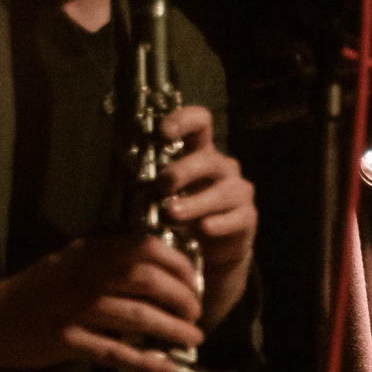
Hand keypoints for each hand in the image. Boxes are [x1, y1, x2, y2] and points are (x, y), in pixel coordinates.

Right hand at [0, 232, 201, 371]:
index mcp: (90, 251)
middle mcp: (84, 275)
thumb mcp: (73, 261)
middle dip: (182, 299)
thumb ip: (112, 261)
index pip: (147, 248)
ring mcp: (74, 308)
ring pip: (138, 317)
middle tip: (195, 314)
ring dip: (173, 330)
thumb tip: (165, 272)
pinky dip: (145, 362)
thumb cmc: (41, 291)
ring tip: (192, 339)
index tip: (195, 283)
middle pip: (148, 281)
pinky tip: (166, 368)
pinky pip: (115, 353)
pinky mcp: (66, 340)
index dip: (180, 266)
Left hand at [157, 103, 255, 330]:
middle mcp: (222, 168)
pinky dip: (219, 223)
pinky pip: (237, 217)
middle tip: (162, 185)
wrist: (208, 250)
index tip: (163, 132)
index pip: (200, 122)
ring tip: (173, 214)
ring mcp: (238, 192)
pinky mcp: (247, 217)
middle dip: (183, 171)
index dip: (184, 121)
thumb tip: (123, 160)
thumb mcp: (162, 192)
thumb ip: (149, 176)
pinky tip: (203, 229)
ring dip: (196, 202)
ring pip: (223, 192)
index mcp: (200, 152)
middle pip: (208, 160)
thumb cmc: (181, 213)